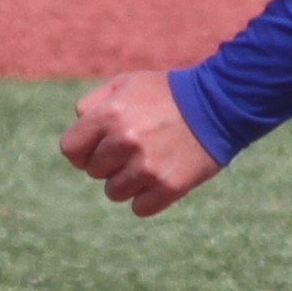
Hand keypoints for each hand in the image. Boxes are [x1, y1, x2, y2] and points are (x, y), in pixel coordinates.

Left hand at [60, 72, 221, 216]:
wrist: (220, 103)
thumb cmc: (169, 92)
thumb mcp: (128, 83)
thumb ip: (94, 102)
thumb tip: (79, 127)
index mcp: (110, 115)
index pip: (71, 150)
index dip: (83, 150)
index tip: (100, 147)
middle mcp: (125, 141)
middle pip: (94, 172)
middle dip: (110, 162)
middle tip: (135, 149)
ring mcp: (147, 167)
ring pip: (115, 192)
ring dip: (127, 182)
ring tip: (149, 163)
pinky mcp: (169, 186)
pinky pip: (140, 207)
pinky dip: (148, 197)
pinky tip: (161, 178)